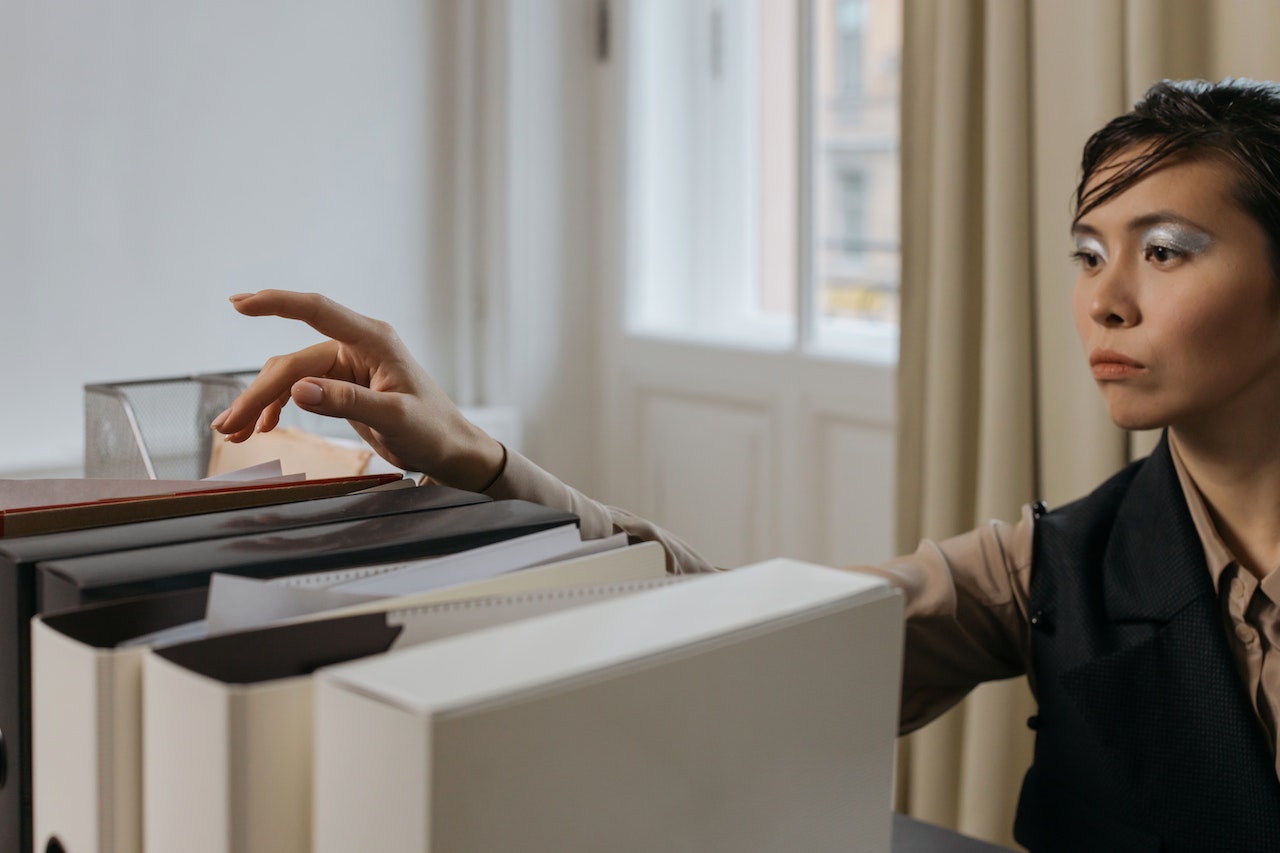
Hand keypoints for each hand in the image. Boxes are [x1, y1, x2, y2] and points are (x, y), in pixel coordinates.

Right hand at [210, 290, 504, 490]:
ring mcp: (347, 366)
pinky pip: (299, 389)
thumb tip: (298, 390)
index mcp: (373, 341)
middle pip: (292, 362)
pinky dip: (277, 406)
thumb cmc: (434, 431)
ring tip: (233, 432)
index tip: (239, 304)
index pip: (316, 310)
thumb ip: (347, 403)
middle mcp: (356, 347)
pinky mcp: (342, 386)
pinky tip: (261, 427)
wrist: (451, 450)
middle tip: (227, 425)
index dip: (276, 303)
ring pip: (289, 376)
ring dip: (259, 402)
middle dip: (256, 393)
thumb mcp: (395, 419)